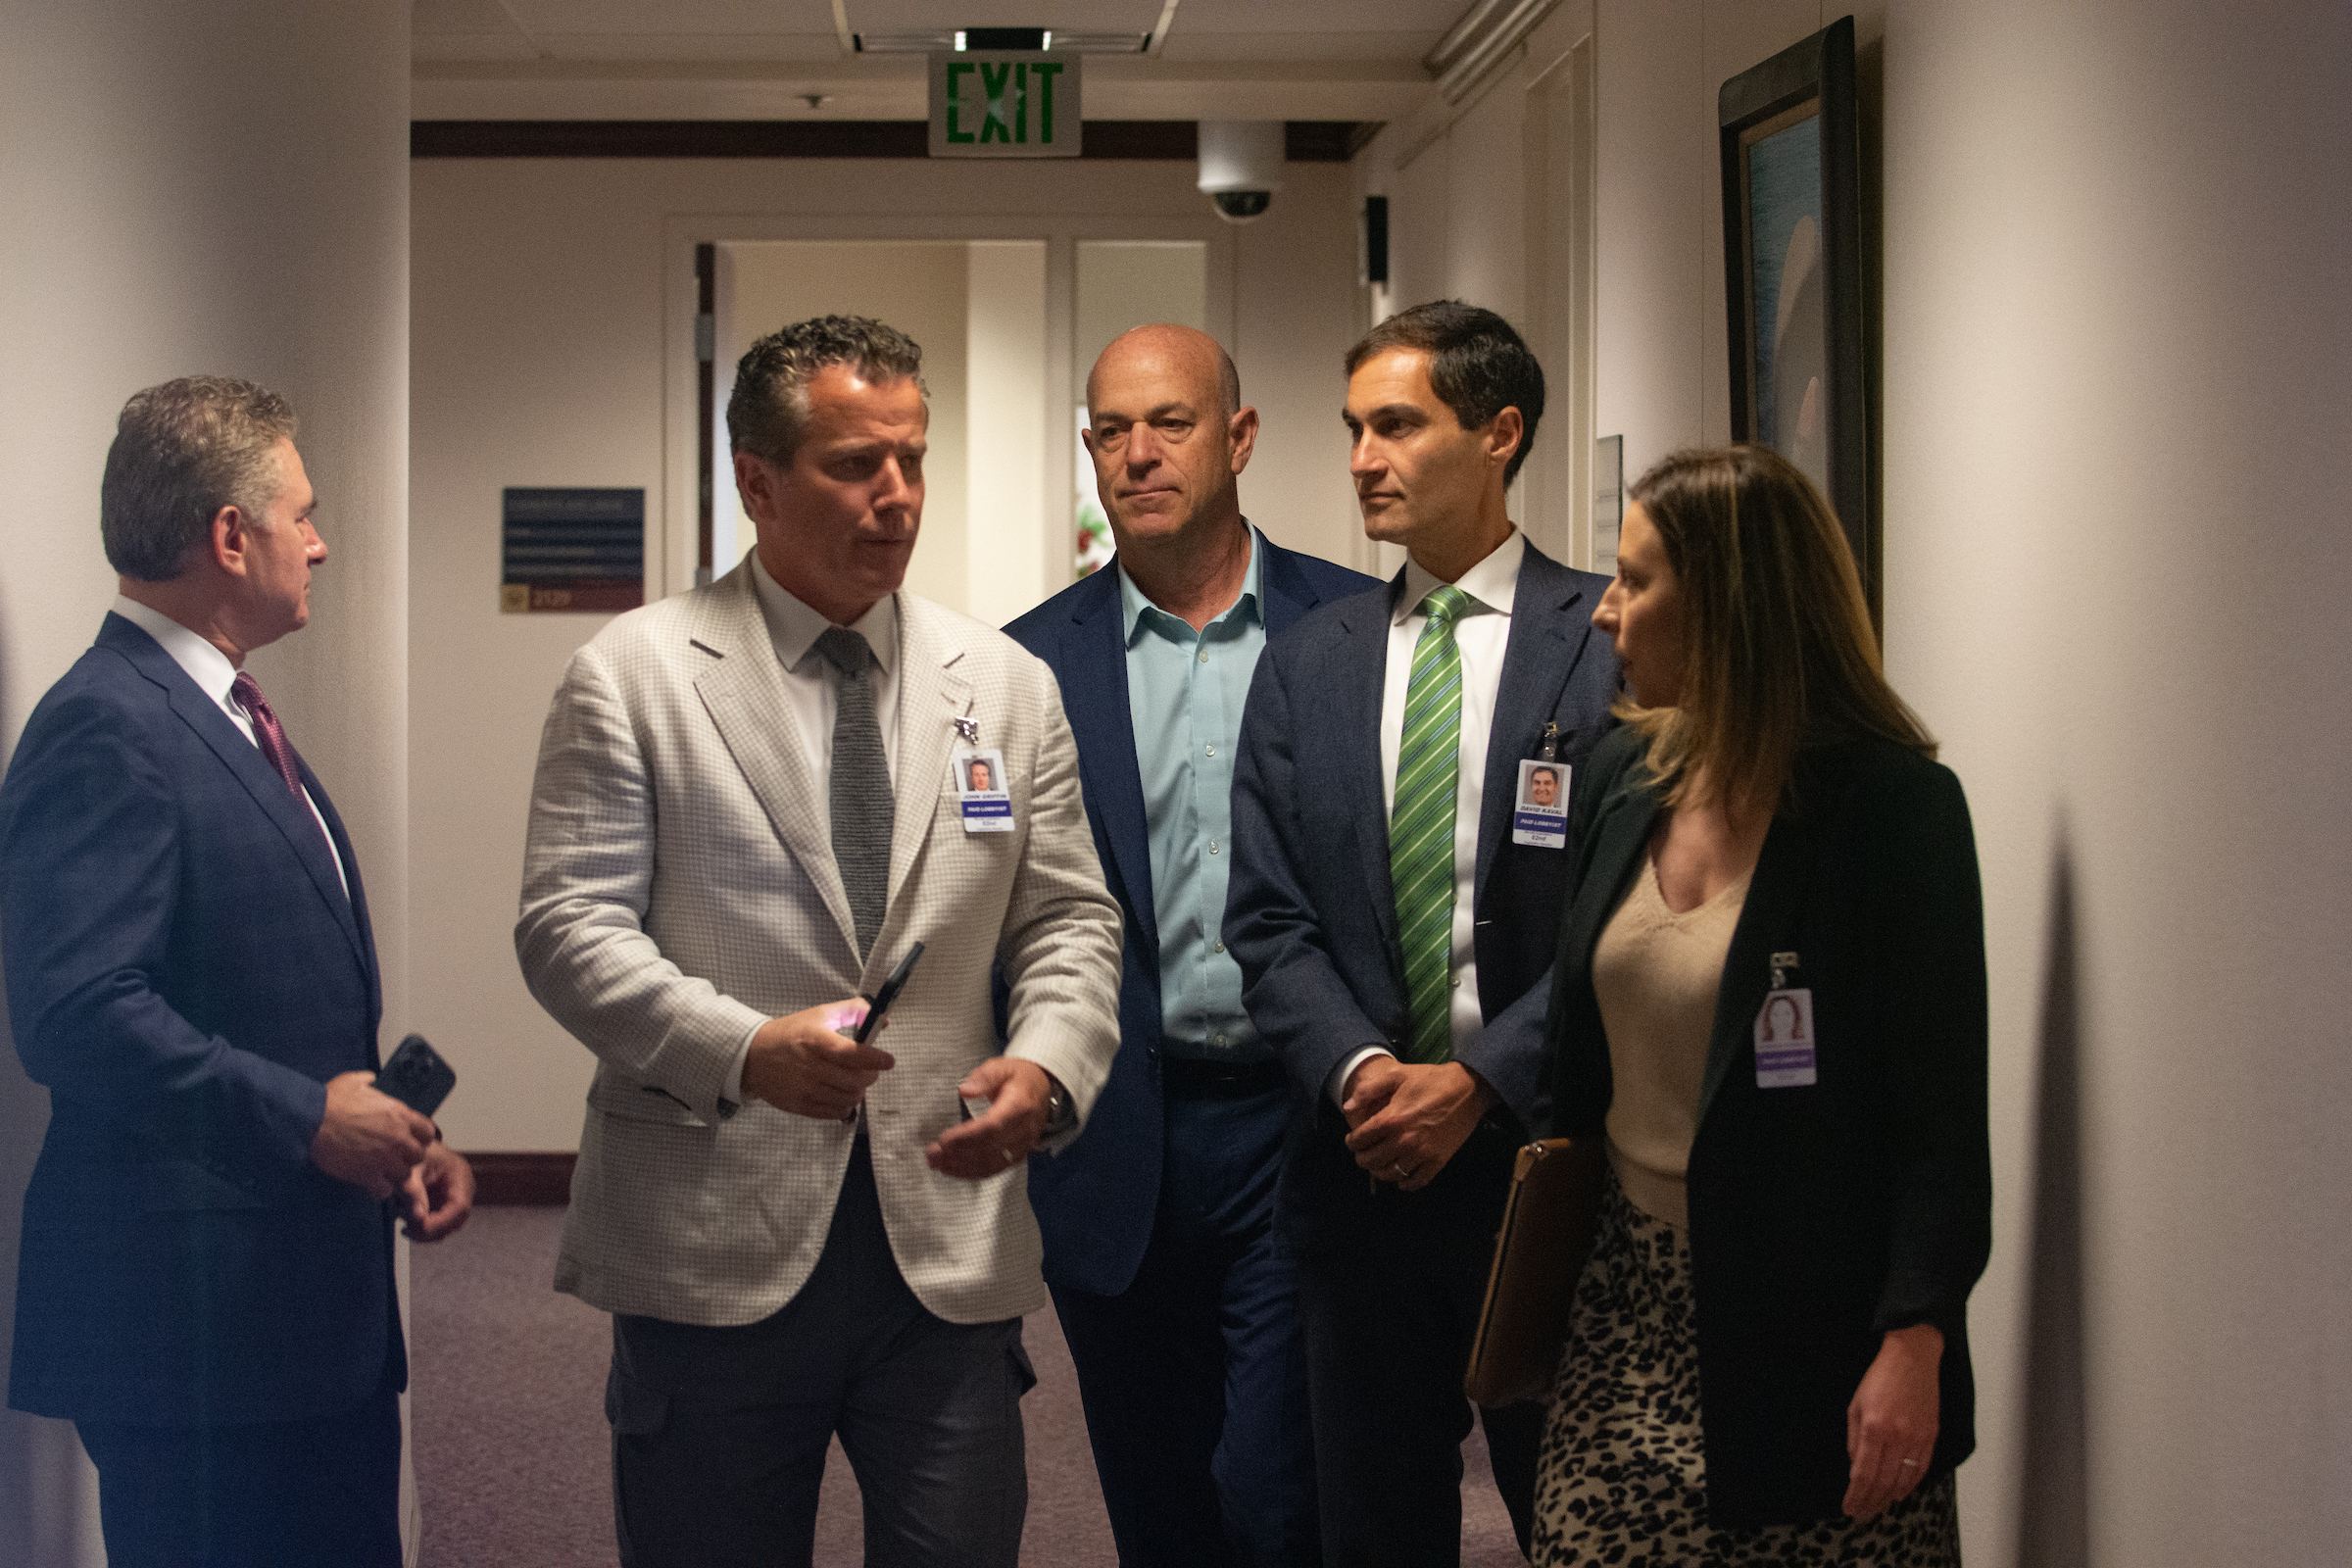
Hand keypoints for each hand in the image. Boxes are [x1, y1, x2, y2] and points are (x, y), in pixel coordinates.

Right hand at [311, 1071, 434, 1198]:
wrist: (310, 1121)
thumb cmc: (329, 1102)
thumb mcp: (353, 1082)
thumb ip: (368, 1081)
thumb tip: (372, 1078)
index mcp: (398, 1114)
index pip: (427, 1131)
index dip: (420, 1137)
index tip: (412, 1139)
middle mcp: (397, 1137)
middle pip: (419, 1155)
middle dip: (408, 1156)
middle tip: (396, 1156)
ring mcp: (384, 1157)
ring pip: (404, 1174)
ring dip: (394, 1173)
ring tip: (383, 1170)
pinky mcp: (368, 1174)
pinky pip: (384, 1189)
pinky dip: (379, 1188)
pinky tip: (372, 1182)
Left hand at [400, 1142, 474, 1241]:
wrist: (407, 1147)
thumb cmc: (410, 1153)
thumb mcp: (408, 1169)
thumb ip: (412, 1191)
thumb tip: (419, 1217)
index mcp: (459, 1174)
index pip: (460, 1206)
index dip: (442, 1221)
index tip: (421, 1228)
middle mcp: (462, 1188)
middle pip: (456, 1220)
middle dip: (432, 1230)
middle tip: (407, 1230)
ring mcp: (454, 1198)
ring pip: (447, 1227)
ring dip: (426, 1232)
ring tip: (405, 1223)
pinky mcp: (444, 1205)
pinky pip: (438, 1224)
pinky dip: (423, 1229)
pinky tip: (408, 1223)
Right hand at [742, 1000, 895, 1119]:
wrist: (752, 1056)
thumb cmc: (789, 1034)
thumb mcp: (819, 1015)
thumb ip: (852, 1011)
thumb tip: (880, 1017)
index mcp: (816, 1040)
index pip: (852, 1054)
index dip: (875, 1058)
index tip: (888, 1060)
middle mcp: (811, 1067)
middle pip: (856, 1080)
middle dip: (870, 1075)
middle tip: (869, 1069)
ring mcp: (805, 1089)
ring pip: (849, 1098)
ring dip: (859, 1090)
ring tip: (855, 1081)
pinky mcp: (800, 1106)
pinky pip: (835, 1112)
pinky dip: (846, 1105)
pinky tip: (842, 1094)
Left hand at [927, 1057, 1050, 1180]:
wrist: (1042, 1089)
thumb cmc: (1018, 1077)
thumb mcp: (1001, 1067)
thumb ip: (984, 1077)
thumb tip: (965, 1091)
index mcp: (1020, 1106)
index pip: (993, 1127)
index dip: (967, 1137)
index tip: (944, 1140)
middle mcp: (1024, 1130)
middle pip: (989, 1149)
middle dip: (958, 1154)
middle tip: (932, 1153)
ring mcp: (1022, 1146)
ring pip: (991, 1164)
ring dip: (961, 1167)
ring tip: (936, 1162)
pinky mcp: (1017, 1155)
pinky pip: (993, 1169)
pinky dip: (971, 1172)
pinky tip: (951, 1169)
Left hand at [1341, 1058, 1492, 1191]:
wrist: (1467, 1089)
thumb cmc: (1430, 1079)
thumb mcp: (1397, 1075)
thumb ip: (1368, 1090)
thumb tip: (1348, 1108)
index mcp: (1391, 1119)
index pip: (1360, 1140)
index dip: (1352, 1142)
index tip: (1353, 1140)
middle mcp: (1404, 1140)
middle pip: (1371, 1161)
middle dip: (1362, 1158)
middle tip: (1364, 1153)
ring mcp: (1422, 1153)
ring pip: (1390, 1174)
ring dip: (1380, 1172)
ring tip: (1379, 1164)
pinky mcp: (1438, 1161)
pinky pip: (1416, 1181)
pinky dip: (1405, 1183)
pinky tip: (1401, 1177)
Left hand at [1844, 1323, 1943, 1517]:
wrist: (1912, 1358)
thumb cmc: (1879, 1379)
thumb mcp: (1855, 1406)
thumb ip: (1855, 1440)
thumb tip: (1856, 1469)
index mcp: (1873, 1428)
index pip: (1864, 1474)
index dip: (1856, 1495)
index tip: (1849, 1508)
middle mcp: (1897, 1436)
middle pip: (1883, 1482)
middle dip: (1871, 1502)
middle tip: (1861, 1514)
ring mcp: (1917, 1437)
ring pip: (1904, 1480)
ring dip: (1889, 1498)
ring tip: (1878, 1508)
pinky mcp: (1932, 1436)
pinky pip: (1921, 1468)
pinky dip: (1910, 1484)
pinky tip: (1900, 1492)